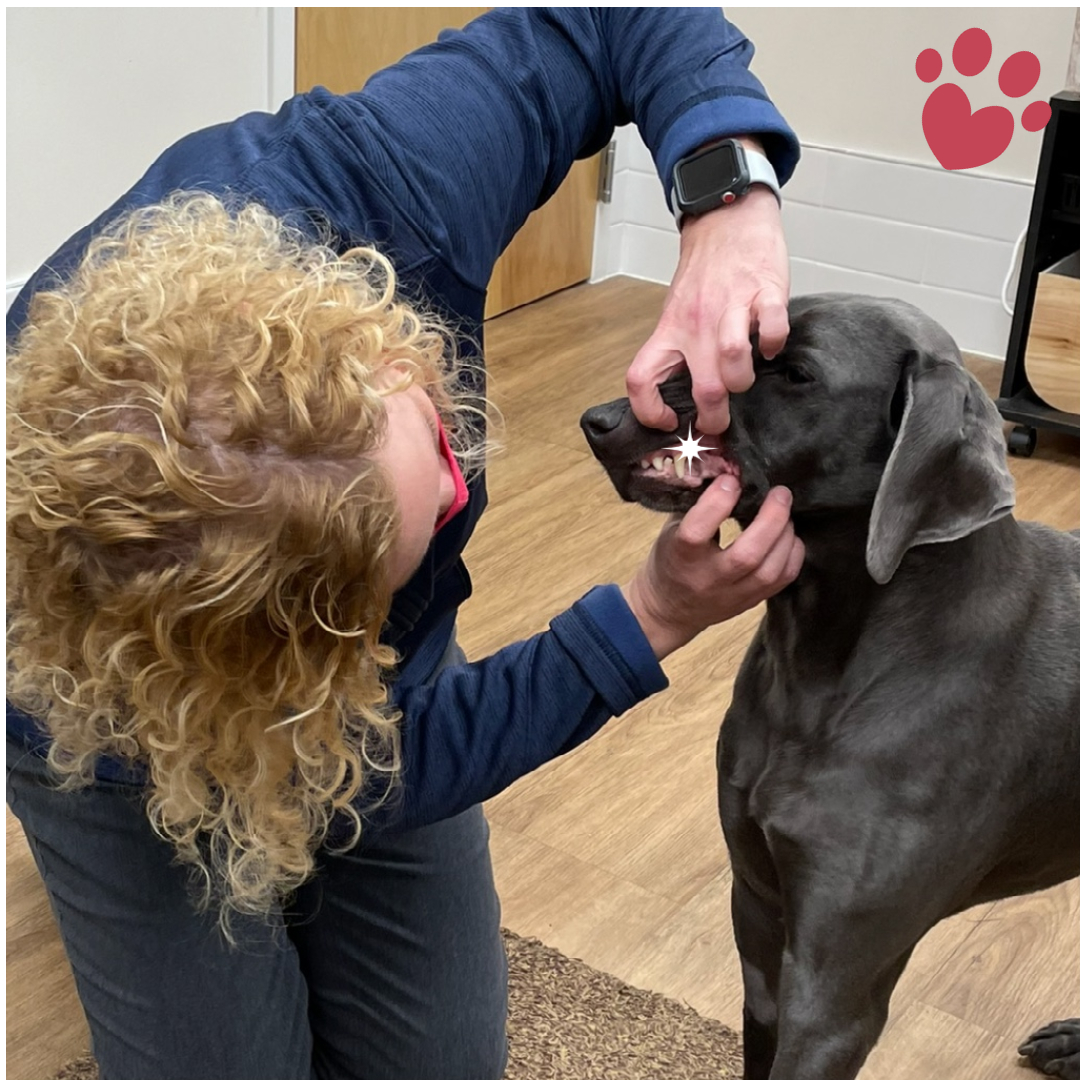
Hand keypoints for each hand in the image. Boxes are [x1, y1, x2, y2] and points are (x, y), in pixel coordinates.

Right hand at [621, 477, 802, 660]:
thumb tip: (728, 469)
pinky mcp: (750, 602)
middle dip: (771, 519)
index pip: (697, 531)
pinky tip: (788, 537)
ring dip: (785, 536)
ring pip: (770, 570)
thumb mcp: (672, 530)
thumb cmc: (669, 561)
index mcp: (680, 556)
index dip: (717, 503)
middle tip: (780, 493)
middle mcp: (708, 579)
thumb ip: (697, 503)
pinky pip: (782, 580)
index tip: (731, 480)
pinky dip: (792, 554)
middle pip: (747, 555)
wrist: (668, 610)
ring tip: (785, 513)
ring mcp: (732, 595)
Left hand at [626, 181, 789, 435]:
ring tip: (744, 378)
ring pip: (734, 363)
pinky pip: (773, 331)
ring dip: (743, 382)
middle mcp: (696, 323)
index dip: (649, 410)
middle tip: (720, 423)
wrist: (726, 219)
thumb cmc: (704, 274)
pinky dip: (774, 345)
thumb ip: (678, 349)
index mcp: (669, 329)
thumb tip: (681, 397)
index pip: (641, 379)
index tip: (667, 421)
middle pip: (704, 387)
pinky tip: (769, 346)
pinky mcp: (765, 292)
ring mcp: (731, 307)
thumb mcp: (677, 312)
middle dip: (715, 418)